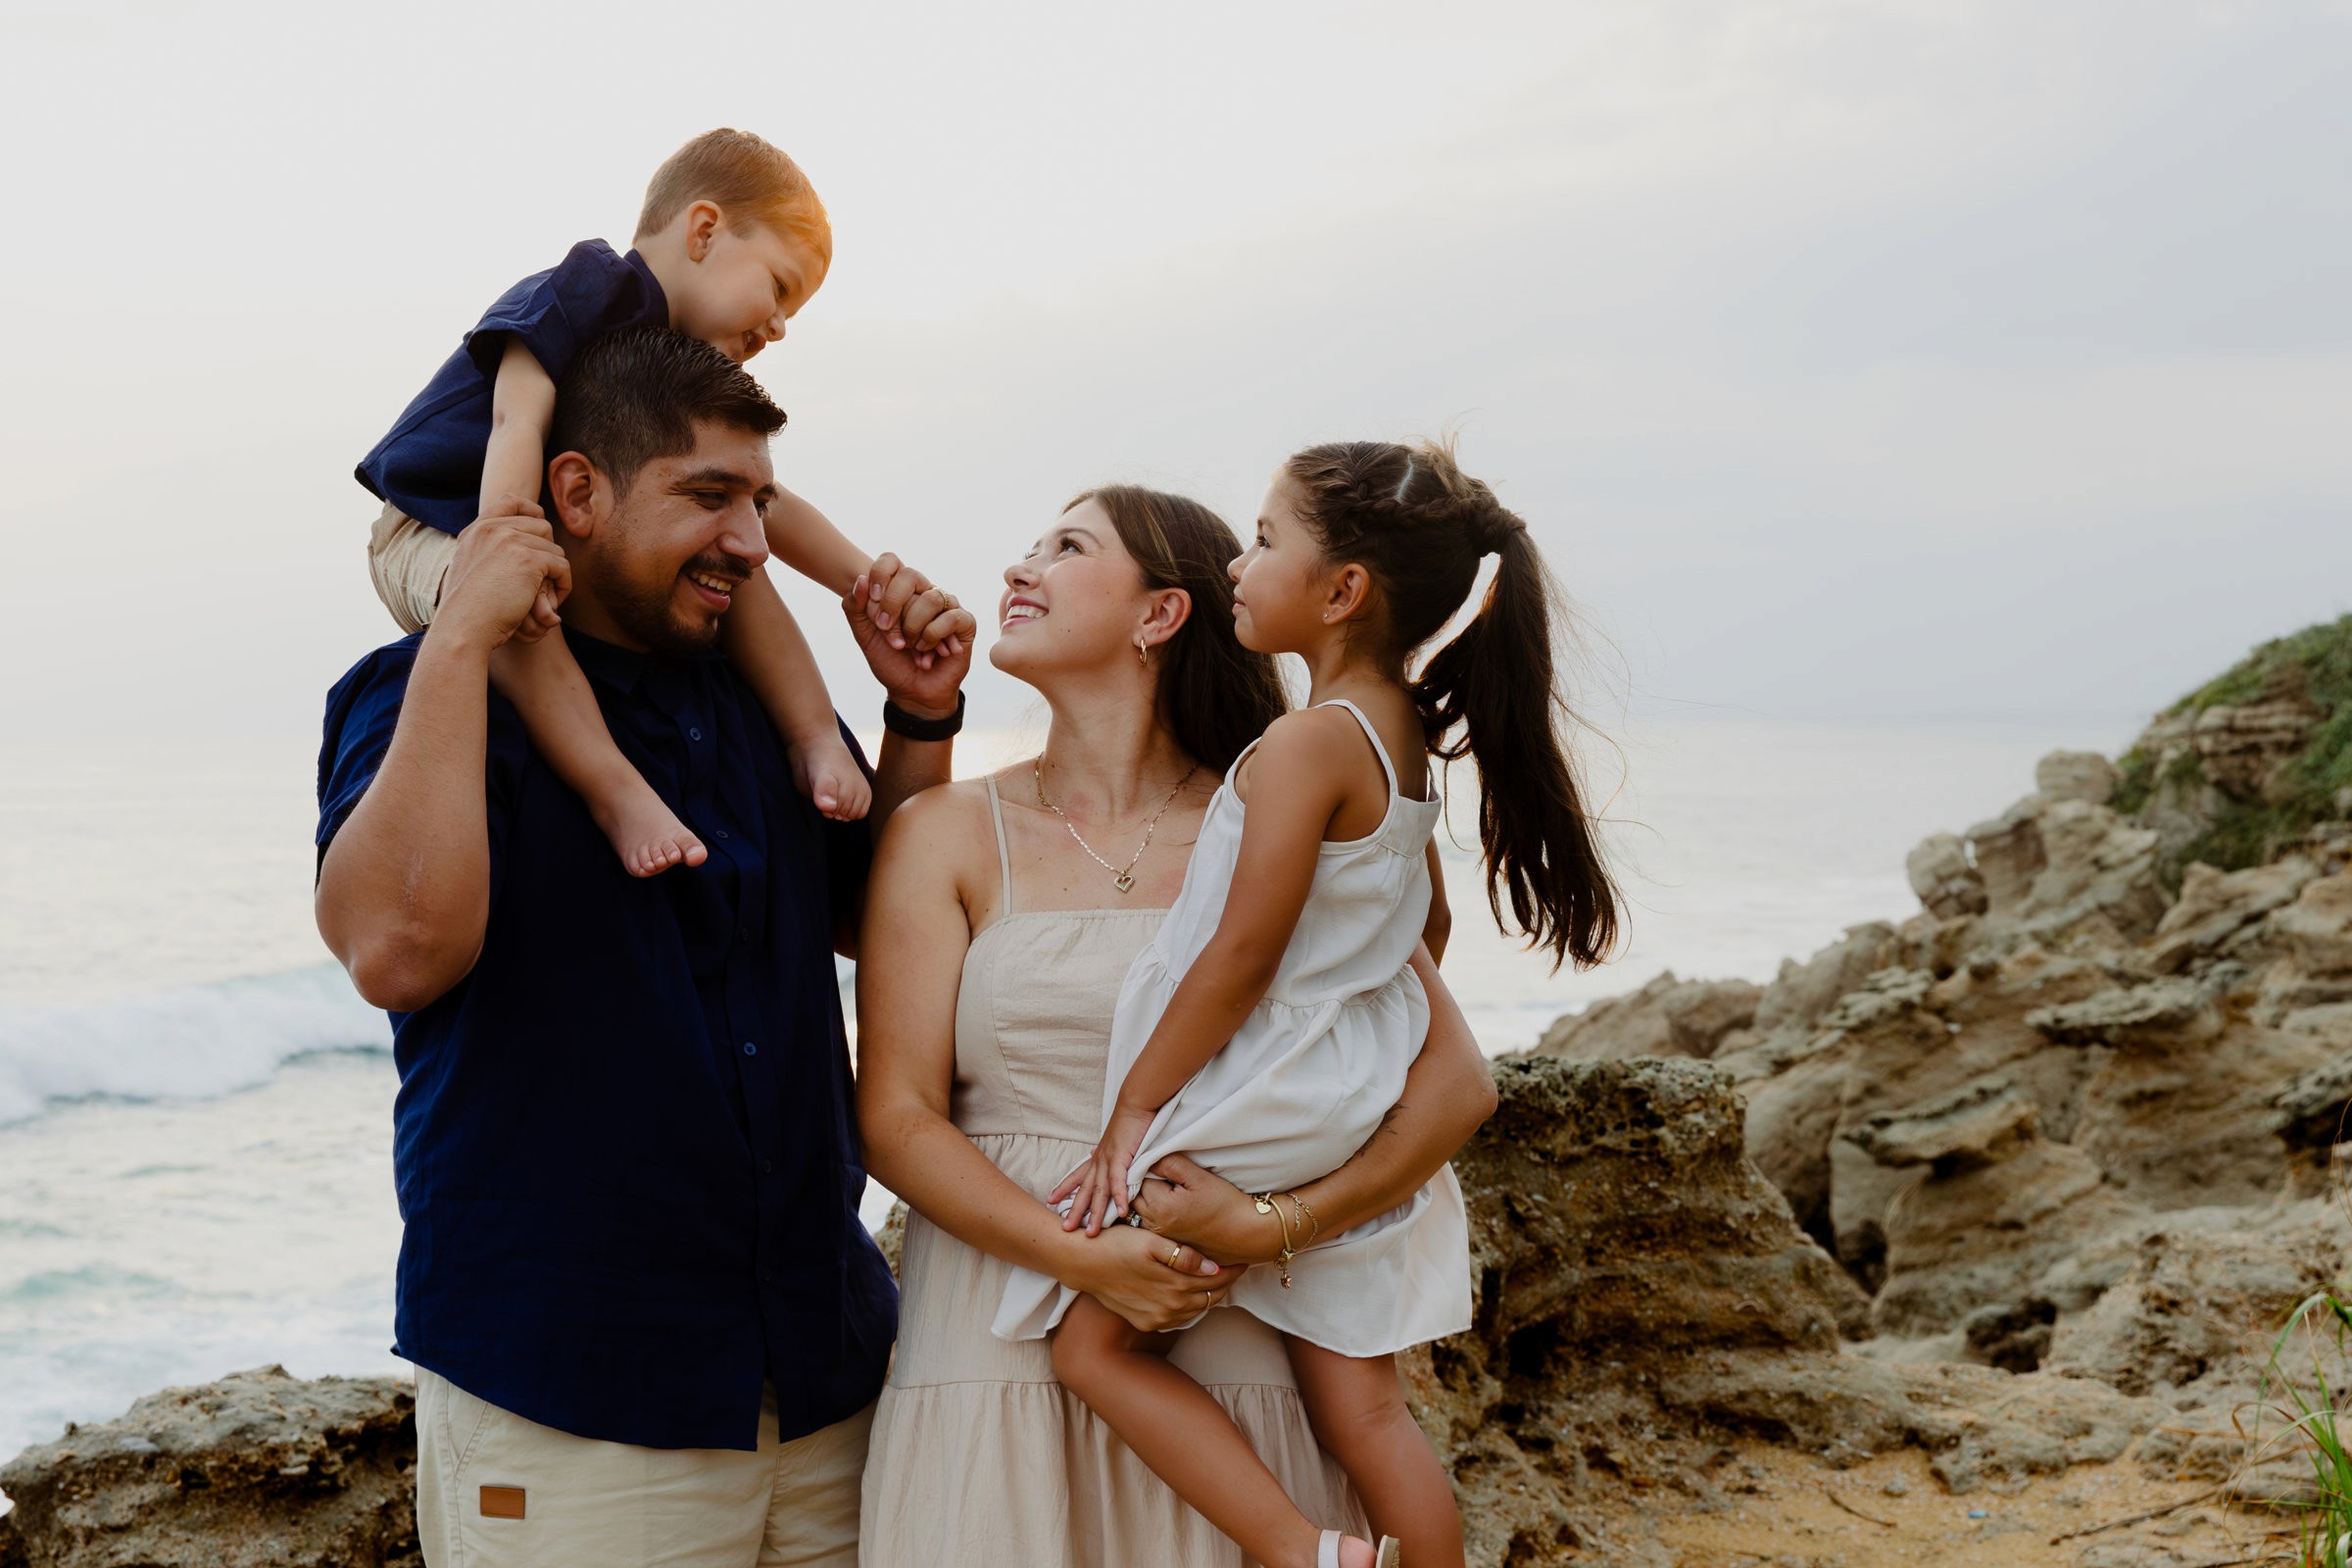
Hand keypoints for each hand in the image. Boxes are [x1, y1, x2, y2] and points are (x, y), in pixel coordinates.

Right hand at [435, 497, 569, 651]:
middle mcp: (492, 529)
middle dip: (549, 552)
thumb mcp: (470, 571)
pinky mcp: (529, 559)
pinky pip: (562, 567)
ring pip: (555, 549)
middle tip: (544, 580)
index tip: (541, 534)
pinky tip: (552, 605)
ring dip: (556, 574)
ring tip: (546, 598)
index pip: (510, 501)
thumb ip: (488, 553)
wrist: (462, 627)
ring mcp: (510, 541)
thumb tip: (521, 548)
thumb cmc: (467, 612)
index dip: (532, 511)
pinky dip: (563, 586)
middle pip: (542, 527)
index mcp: (476, 530)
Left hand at [855, 553, 974, 659]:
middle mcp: (925, 592)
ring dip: (913, 627)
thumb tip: (860, 577)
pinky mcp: (964, 622)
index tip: (873, 600)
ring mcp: (946, 605)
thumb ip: (855, 608)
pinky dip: (933, 636)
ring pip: (930, 598)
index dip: (880, 575)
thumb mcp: (864, 636)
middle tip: (886, 631)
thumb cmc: (890, 662)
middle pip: (910, 575)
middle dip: (893, 606)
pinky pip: (949, 617)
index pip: (891, 561)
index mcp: (900, 590)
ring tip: (911, 647)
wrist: (911, 692)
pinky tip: (929, 652)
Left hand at [1053, 1104, 1155, 1235]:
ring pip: (1100, 1191)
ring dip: (1096, 1213)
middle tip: (1065, 1229)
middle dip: (1075, 1211)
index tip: (1050, 1200)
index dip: (1064, 1189)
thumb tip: (1095, 1154)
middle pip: (1085, 1190)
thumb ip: (1108, 1153)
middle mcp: (1099, 1160)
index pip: (1076, 1176)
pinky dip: (1120, 1197)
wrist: (1136, 1103)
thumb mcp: (1115, 1140)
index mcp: (1097, 1157)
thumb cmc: (1129, 1121)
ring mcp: (1109, 1159)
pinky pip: (1120, 1181)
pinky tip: (1122, 1212)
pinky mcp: (1123, 1157)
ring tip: (1092, 1233)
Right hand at [1064, 1224, 1232, 1333]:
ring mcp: (1157, 1318)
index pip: (1216, 1280)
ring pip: (1196, 1310)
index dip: (1232, 1270)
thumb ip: (1182, 1256)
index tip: (1243, 1259)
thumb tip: (1211, 1267)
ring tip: (1220, 1280)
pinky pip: (1178, 1319)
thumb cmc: (1117, 1244)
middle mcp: (1169, 1308)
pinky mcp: (1145, 1323)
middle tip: (1237, 1268)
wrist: (1083, 1263)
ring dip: (1209, 1296)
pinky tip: (1193, 1295)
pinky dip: (1190, 1308)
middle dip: (1226, 1283)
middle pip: (1209, 1297)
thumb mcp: (1151, 1242)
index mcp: (1175, 1285)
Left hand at [1128, 1152, 1283, 1267]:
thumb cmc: (1226, 1203)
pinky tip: (1171, 1205)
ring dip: (1147, 1197)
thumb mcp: (1199, 1177)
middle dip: (1143, 1181)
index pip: (1138, 1177)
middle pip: (1134, 1195)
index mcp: (1160, 1205)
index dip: (1147, 1165)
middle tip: (1164, 1174)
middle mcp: (1155, 1224)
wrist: (1245, 1233)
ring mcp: (1160, 1236)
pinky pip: (1148, 1222)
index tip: (1161, 1162)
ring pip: (1139, 1209)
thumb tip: (1148, 1155)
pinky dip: (1153, 1211)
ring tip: (1168, 1189)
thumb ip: (1170, 1164)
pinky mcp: (1167, 1242)